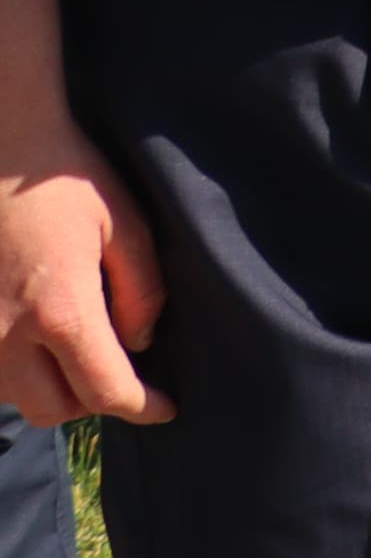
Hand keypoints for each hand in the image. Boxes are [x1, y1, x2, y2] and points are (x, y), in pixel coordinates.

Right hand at [0, 124, 167, 426]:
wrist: (0, 148)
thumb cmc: (66, 180)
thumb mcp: (126, 225)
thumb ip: (143, 291)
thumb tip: (141, 342)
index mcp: (58, 312)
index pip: (105, 390)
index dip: (142, 406)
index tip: (167, 407)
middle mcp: (4, 336)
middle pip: (54, 409)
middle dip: (93, 400)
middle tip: (121, 372)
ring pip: (15, 397)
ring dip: (50, 387)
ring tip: (77, 351)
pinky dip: (15, 371)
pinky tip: (37, 339)